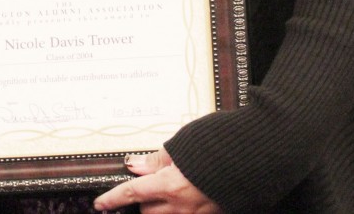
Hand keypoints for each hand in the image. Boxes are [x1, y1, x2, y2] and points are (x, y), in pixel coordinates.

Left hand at [93, 150, 222, 213]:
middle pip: (147, 211)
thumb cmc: (218, 146)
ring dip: (161, 207)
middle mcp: (182, 205)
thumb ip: (156, 159)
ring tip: (169, 191)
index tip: (100, 204)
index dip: (113, 199)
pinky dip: (179, 209)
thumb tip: (135, 166)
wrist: (254, 157)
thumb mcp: (181, 145)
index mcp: (171, 184)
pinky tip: (185, 198)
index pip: (132, 193)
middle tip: (152, 183)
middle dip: (144, 200)